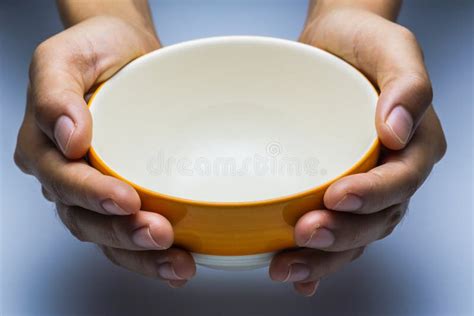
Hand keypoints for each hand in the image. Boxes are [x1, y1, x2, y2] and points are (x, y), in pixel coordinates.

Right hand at [14, 16, 194, 286]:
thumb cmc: (96, 50)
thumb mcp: (65, 57)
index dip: (91, 195)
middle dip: (122, 234)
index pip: (62, 181)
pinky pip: (131, 232)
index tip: (126, 199)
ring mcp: (97, 190)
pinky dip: (151, 254)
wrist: (127, 50)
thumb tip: (67, 137)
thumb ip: (56, 93)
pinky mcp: (126, 194)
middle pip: (86, 220)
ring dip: (141, 255)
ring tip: (176, 263)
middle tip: (159, 235)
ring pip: (109, 236)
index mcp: (44, 147)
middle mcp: (67, 176)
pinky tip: (178, 262)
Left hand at [269, 8, 446, 295]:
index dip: (373, 196)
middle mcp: (391, 174)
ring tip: (287, 266)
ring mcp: (363, 187)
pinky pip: (331, 229)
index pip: (400, 181)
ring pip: (353, 235)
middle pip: (376, 220)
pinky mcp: (333, 190)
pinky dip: (316, 259)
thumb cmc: (363, 44)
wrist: (334, 46)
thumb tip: (398, 128)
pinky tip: (296, 276)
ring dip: (323, 257)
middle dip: (342, 235)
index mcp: (414, 146)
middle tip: (305, 236)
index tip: (337, 197)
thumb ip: (407, 84)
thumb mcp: (392, 47)